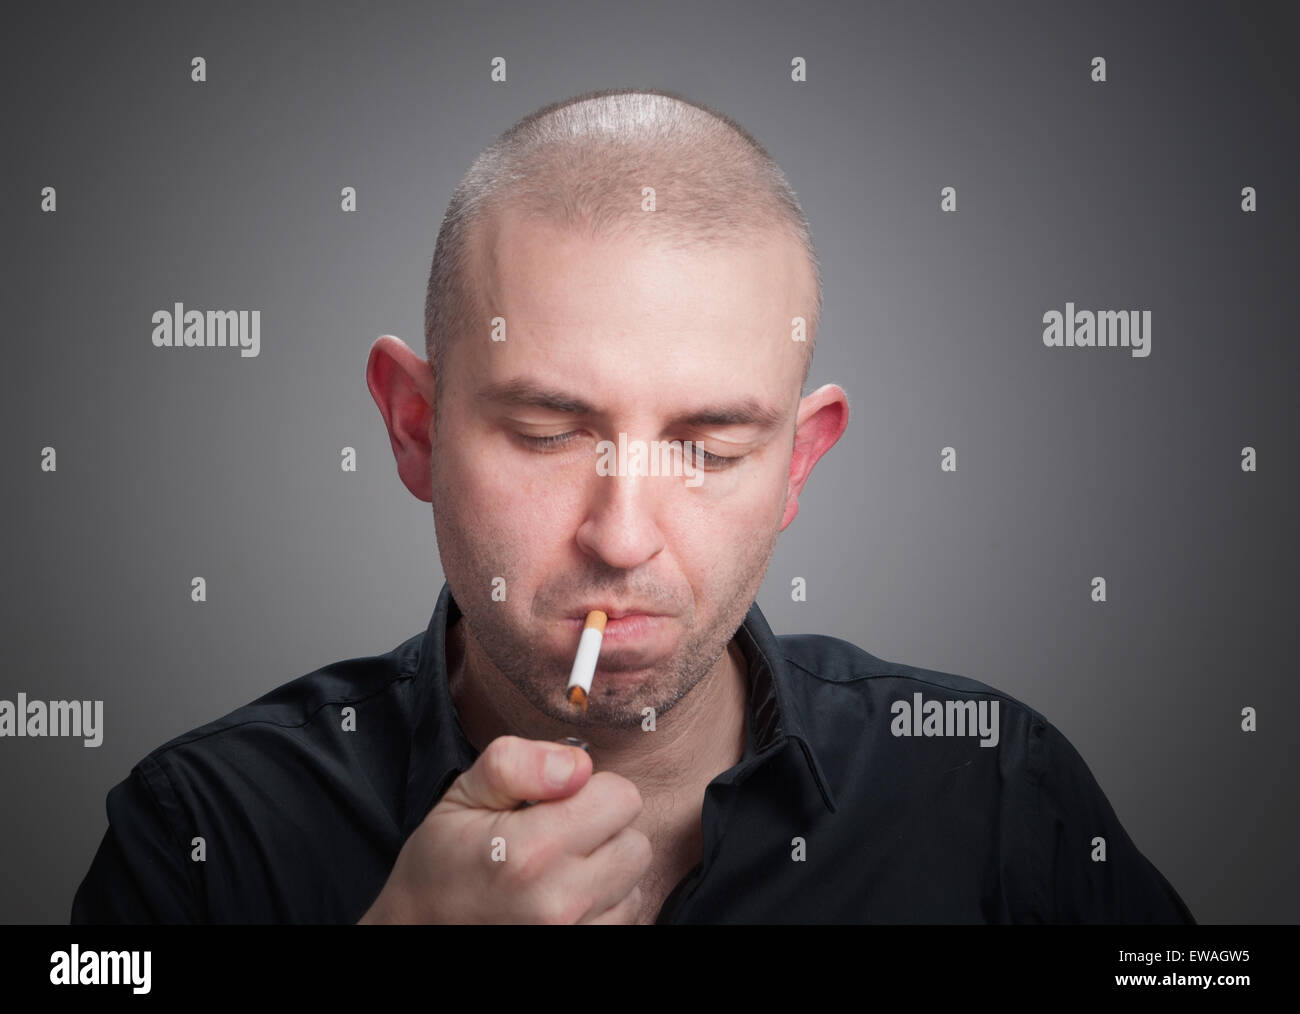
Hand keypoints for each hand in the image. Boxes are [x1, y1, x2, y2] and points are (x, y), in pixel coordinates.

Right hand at [357, 734, 650, 923]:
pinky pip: (625, 915)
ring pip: (634, 881)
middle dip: (604, 830)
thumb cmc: (442, 863)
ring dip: (606, 869)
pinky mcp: (582, 952)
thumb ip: (518, 765)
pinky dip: (604, 903)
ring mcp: (574, 935)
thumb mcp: (463, 795)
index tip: (556, 803)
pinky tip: (564, 898)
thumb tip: (579, 765)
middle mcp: (560, 901)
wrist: (417, 933)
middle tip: (557, 836)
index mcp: (532, 852)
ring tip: (558, 871)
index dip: (591, 791)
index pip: (623, 799)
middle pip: (636, 842)